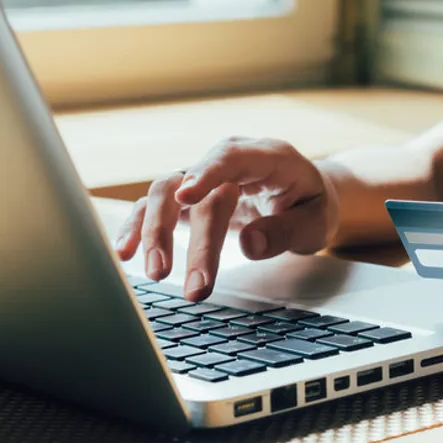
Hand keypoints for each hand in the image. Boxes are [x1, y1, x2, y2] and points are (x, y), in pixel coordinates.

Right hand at [114, 137, 338, 300]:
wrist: (306, 198)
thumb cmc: (311, 207)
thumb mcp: (316, 222)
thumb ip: (286, 231)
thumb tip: (249, 245)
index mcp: (269, 157)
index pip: (232, 156)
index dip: (208, 172)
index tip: (187, 196)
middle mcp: (230, 160)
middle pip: (195, 185)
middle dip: (191, 237)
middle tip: (195, 286)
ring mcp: (205, 176)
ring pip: (166, 192)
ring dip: (156, 231)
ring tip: (156, 273)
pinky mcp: (190, 196)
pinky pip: (157, 206)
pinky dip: (139, 227)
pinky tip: (125, 252)